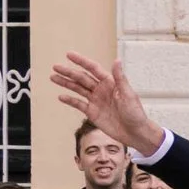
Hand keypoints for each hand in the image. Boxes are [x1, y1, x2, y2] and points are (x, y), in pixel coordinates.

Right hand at [49, 51, 163, 156]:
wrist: (136, 133)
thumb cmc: (136, 113)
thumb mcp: (128, 94)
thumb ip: (120, 78)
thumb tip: (117, 60)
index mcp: (110, 83)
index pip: (93, 69)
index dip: (81, 61)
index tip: (69, 55)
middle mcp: (101, 90)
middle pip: (82, 78)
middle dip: (69, 72)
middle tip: (55, 67)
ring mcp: (96, 101)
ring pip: (78, 89)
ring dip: (66, 83)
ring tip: (53, 77)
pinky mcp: (93, 112)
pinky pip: (79, 104)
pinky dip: (70, 100)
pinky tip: (61, 96)